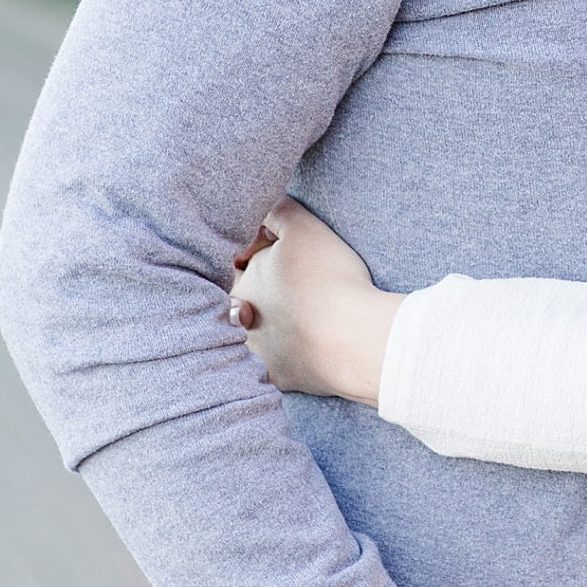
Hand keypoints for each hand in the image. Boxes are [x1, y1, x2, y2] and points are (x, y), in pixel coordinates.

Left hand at [230, 197, 400, 404]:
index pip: (233, 263)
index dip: (252, 253)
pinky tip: (295, 348)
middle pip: (236, 302)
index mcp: (242, 283)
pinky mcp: (279, 377)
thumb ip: (278, 212)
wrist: (353, 338)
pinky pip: (270, 368)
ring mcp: (257, 352)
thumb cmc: (329, 280)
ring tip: (290, 315)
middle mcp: (240, 321)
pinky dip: (279, 359)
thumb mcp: (304, 228)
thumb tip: (260, 210)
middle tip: (285, 285)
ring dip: (260, 325)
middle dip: (252, 291)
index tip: (274, 251)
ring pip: (247, 336)